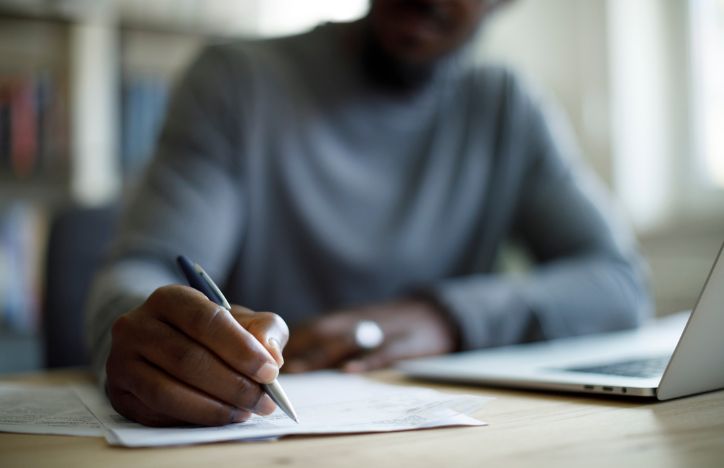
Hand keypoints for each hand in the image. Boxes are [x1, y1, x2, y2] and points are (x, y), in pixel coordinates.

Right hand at [106, 285, 287, 426]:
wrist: (162, 343)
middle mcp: (137, 325)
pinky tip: (219, 418)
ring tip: (245, 412)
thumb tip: (271, 355)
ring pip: (167, 391)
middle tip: (264, 400)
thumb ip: (264, 329)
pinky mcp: (119, 393)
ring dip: (213, 408)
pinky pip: (156, 413)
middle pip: (187, 359)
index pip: (205, 320)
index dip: (240, 348)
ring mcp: (121, 360)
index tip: (269, 371)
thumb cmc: (209, 331)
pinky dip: (192, 419)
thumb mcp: (241, 319)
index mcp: (170, 298)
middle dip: (232, 384)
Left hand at [283, 298, 457, 372]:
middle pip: (323, 330)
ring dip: (320, 354)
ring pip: (347, 339)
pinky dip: (367, 360)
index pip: (313, 326)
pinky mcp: (407, 341)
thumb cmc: (394, 324)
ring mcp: (383, 330)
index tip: (264, 354)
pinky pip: (385, 351)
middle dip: (296, 347)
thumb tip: (299, 358)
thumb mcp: (364, 325)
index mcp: (350, 318)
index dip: (288, 339)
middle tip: (270, 365)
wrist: (438, 313)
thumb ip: (337, 338)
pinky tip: (350, 371)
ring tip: (297, 369)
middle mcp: (361, 320)